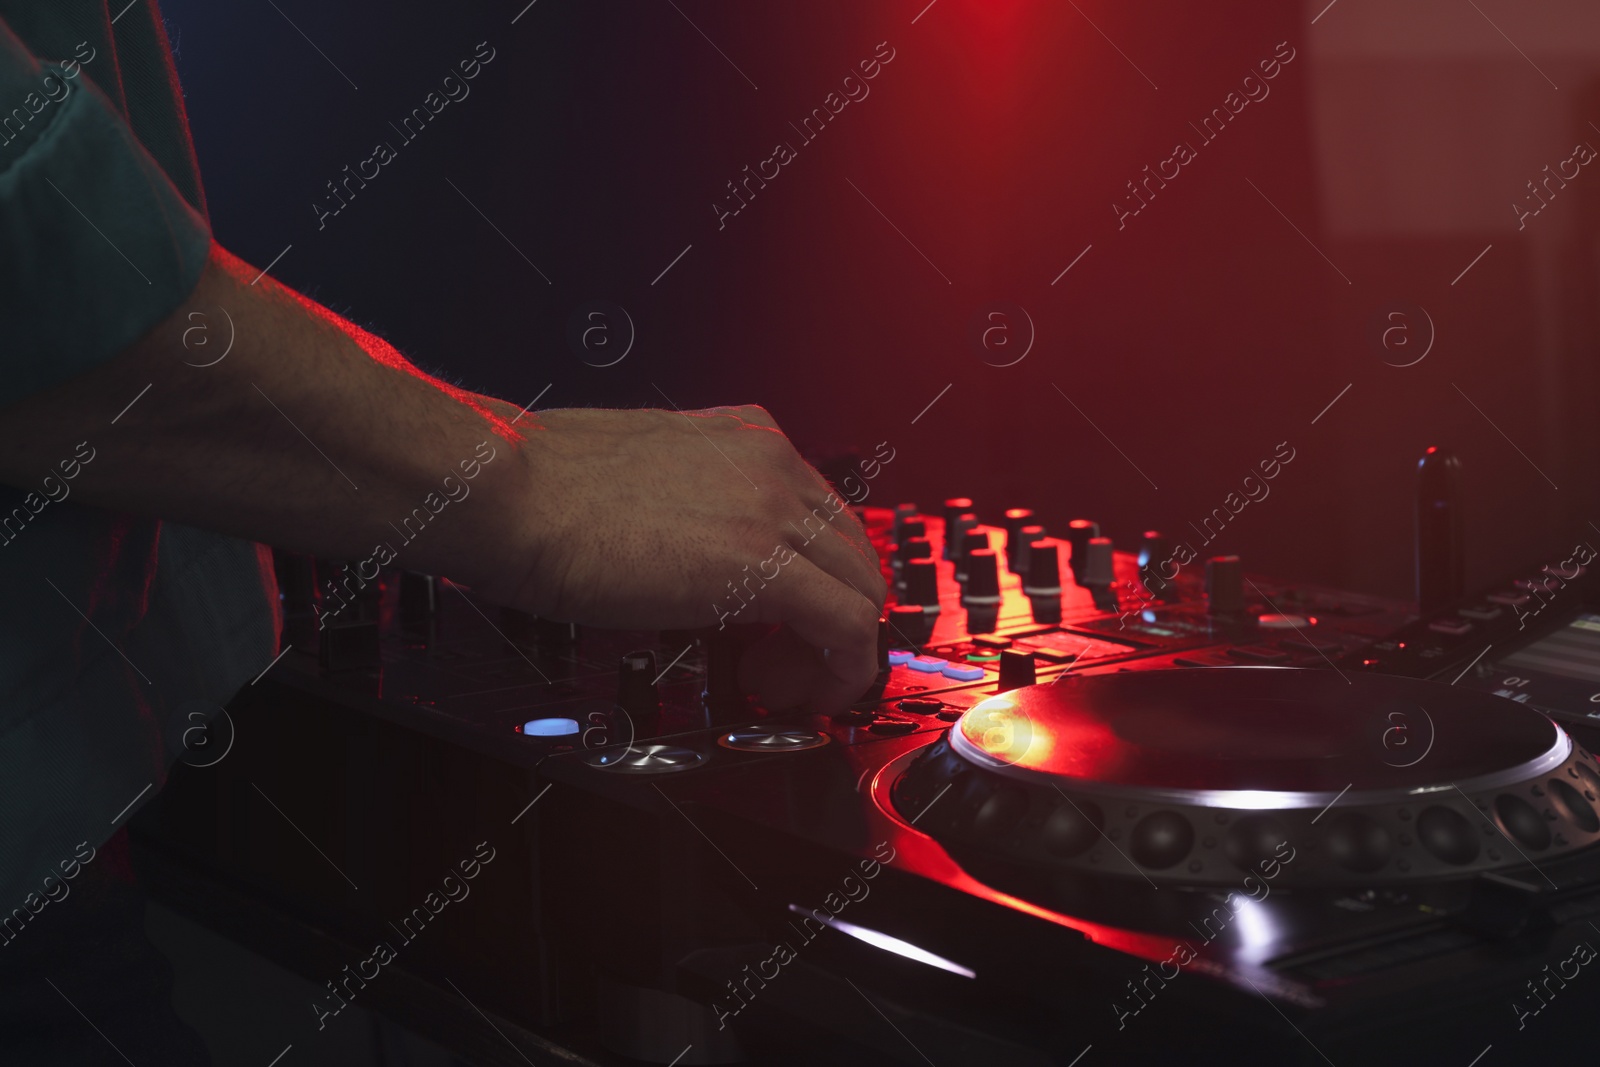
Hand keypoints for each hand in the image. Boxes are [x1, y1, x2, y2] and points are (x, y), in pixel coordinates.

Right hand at [491, 404, 885, 711]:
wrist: (510, 491)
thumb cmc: (543, 485)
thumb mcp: (643, 473)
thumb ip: (691, 501)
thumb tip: (696, 550)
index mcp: (746, 438)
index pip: (823, 514)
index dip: (815, 577)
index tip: (788, 617)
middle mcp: (773, 464)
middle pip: (855, 551)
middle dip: (834, 615)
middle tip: (786, 658)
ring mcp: (773, 509)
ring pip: (862, 587)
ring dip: (836, 647)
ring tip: (781, 678)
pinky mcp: (763, 563)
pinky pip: (847, 623)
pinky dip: (841, 667)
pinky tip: (799, 688)